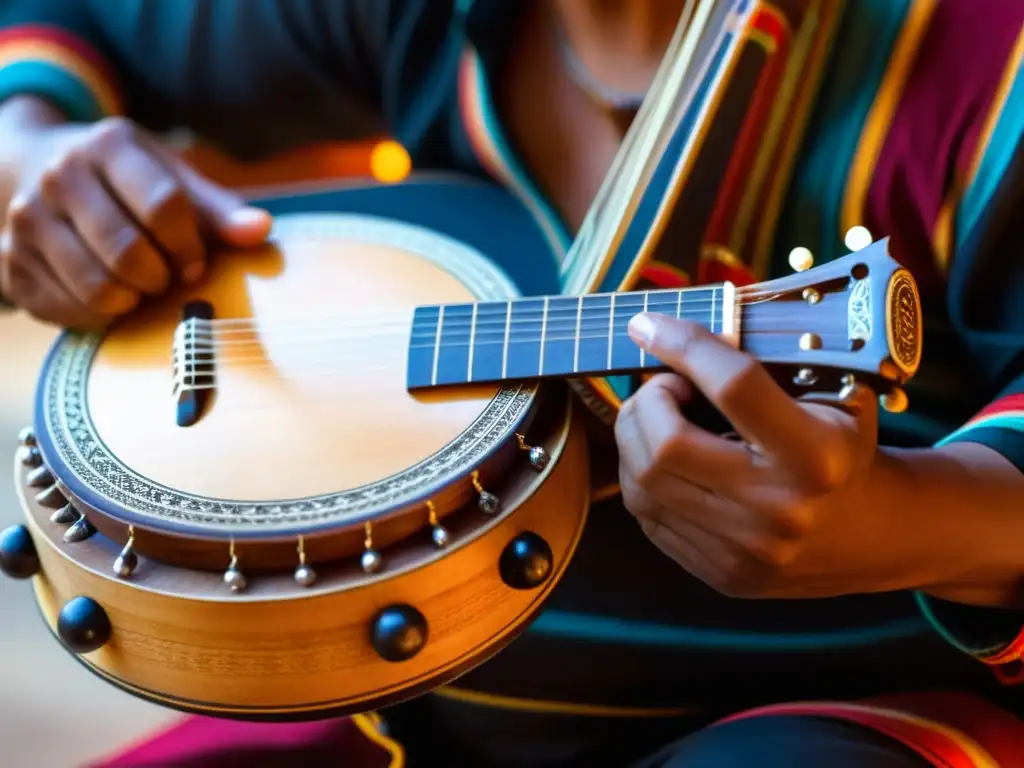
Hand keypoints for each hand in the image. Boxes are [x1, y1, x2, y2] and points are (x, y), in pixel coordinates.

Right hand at [0, 116, 271, 329]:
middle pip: (128, 252)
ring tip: (138, 284)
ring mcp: (27, 217)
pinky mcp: (11, 259)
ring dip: (132, 299)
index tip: (195, 262)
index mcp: (108, 146)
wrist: (35, 168)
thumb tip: (261, 230)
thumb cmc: (126, 182)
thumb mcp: (172, 179)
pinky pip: (69, 310)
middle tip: (165, 277)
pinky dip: (100, 315)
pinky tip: (109, 294)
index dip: (190, 247)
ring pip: (98, 287)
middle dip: (160, 277)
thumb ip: (218, 209)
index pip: (164, 206)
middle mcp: (59, 174)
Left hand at [614, 312, 897, 599]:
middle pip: (666, 443)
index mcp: (816, 454)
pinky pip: (647, 515)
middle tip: (663, 386)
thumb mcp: (834, 398)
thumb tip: (678, 333)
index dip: (684, 345)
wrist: (872, 537)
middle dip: (646, 401)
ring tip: (660, 420)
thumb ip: (764, 367)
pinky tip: (666, 460)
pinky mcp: (720, 575)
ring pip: (642, 482)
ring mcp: (745, 550)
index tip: (649, 324)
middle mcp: (778, 509)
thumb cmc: (842, 452)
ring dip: (636, 438)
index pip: (733, 385)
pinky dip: (642, 475)